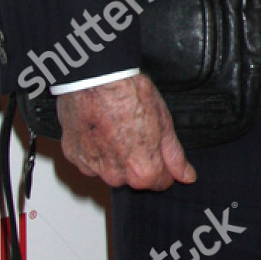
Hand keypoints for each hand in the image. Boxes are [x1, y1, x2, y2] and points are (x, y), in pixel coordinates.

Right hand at [56, 74, 195, 190]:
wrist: (95, 77)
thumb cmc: (129, 94)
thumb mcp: (164, 122)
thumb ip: (175, 155)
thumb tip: (187, 176)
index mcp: (143, 171)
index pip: (160, 182)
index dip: (164, 166)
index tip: (159, 149)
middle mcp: (116, 177)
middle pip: (134, 177)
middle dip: (138, 160)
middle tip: (135, 130)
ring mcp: (92, 168)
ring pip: (110, 170)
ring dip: (115, 156)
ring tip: (115, 126)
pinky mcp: (73, 156)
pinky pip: (90, 159)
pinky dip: (95, 148)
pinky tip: (99, 127)